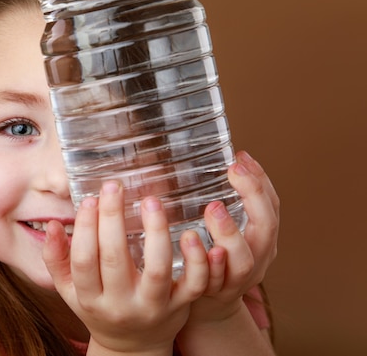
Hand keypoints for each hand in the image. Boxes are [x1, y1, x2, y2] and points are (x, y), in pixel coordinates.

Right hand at [43, 181, 210, 354]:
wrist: (134, 348)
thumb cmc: (100, 309)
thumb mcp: (70, 291)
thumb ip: (57, 258)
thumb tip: (52, 225)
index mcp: (91, 298)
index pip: (83, 261)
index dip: (85, 229)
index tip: (90, 199)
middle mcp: (120, 304)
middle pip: (115, 259)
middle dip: (113, 219)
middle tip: (113, 187)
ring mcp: (153, 306)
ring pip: (157, 268)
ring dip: (155, 231)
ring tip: (150, 201)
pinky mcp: (181, 305)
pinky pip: (194, 284)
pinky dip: (197, 260)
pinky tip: (190, 233)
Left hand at [187, 151, 279, 323]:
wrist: (207, 307)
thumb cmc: (211, 258)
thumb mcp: (223, 229)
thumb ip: (219, 202)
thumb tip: (193, 158)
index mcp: (262, 237)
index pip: (271, 204)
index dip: (260, 179)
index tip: (241, 156)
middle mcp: (257, 258)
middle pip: (266, 227)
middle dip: (253, 196)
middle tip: (233, 171)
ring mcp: (238, 278)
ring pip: (243, 258)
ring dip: (229, 231)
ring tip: (213, 208)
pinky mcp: (216, 294)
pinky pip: (216, 281)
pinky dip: (208, 263)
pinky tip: (194, 243)